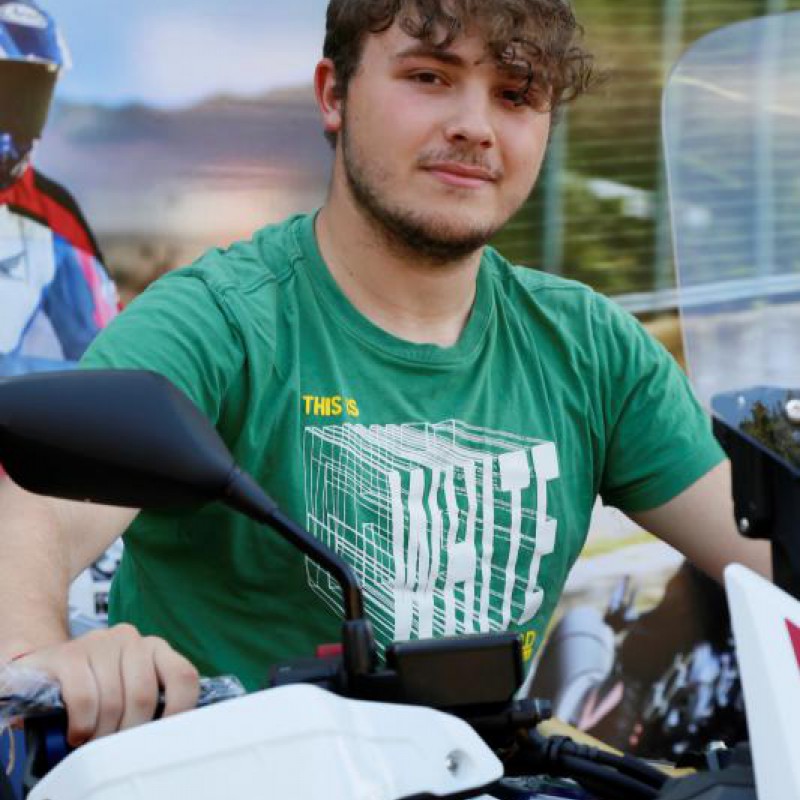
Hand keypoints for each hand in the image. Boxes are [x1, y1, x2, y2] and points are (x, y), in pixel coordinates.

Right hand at [15, 624, 199, 745]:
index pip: (183, 676)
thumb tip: (170, 733)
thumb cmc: (95, 683)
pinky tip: (77, 733)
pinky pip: (84, 697)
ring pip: (113, 700)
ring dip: (103, 733)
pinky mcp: (68, 655)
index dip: (179, 710)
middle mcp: (131, 639)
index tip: (164, 736)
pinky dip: (83, 724)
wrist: (46, 666)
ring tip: (94, 742)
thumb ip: (152, 700)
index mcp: (155, 648)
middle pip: (144, 695)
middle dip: (130, 731)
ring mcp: (99, 642)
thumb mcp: (128, 687)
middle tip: (116, 747)